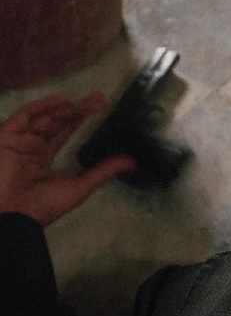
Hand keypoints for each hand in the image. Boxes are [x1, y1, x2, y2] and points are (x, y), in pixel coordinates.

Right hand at [0, 93, 135, 226]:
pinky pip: (22, 118)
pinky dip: (41, 107)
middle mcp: (29, 147)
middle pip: (56, 121)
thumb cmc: (43, 206)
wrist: (15, 217)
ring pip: (43, 117)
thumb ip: (103, 171)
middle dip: (78, 110)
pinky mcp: (4, 138)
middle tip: (99, 99)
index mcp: (41, 159)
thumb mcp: (80, 187)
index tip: (100, 106)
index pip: (63, 132)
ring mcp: (17, 141)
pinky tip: (62, 101)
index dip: (80, 119)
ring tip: (88, 102)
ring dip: (65, 108)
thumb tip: (132, 163)